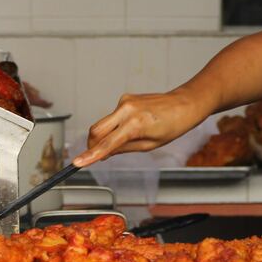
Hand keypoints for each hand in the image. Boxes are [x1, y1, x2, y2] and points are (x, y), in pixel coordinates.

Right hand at [73, 89, 209, 166]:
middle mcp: (127, 109)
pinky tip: (131, 128)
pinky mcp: (126, 98)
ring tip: (127, 140)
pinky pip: (113, 116)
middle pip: (96, 130)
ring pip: (103, 123)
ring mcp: (125, 101)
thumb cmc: (173, 126)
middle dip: (92, 144)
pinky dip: (114, 126)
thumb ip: (123, 148)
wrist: (185, 104)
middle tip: (96, 155)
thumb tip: (103, 153)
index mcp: (136, 124)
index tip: (77, 162)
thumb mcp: (149, 145)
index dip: (90, 155)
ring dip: (105, 135)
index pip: (107, 143)